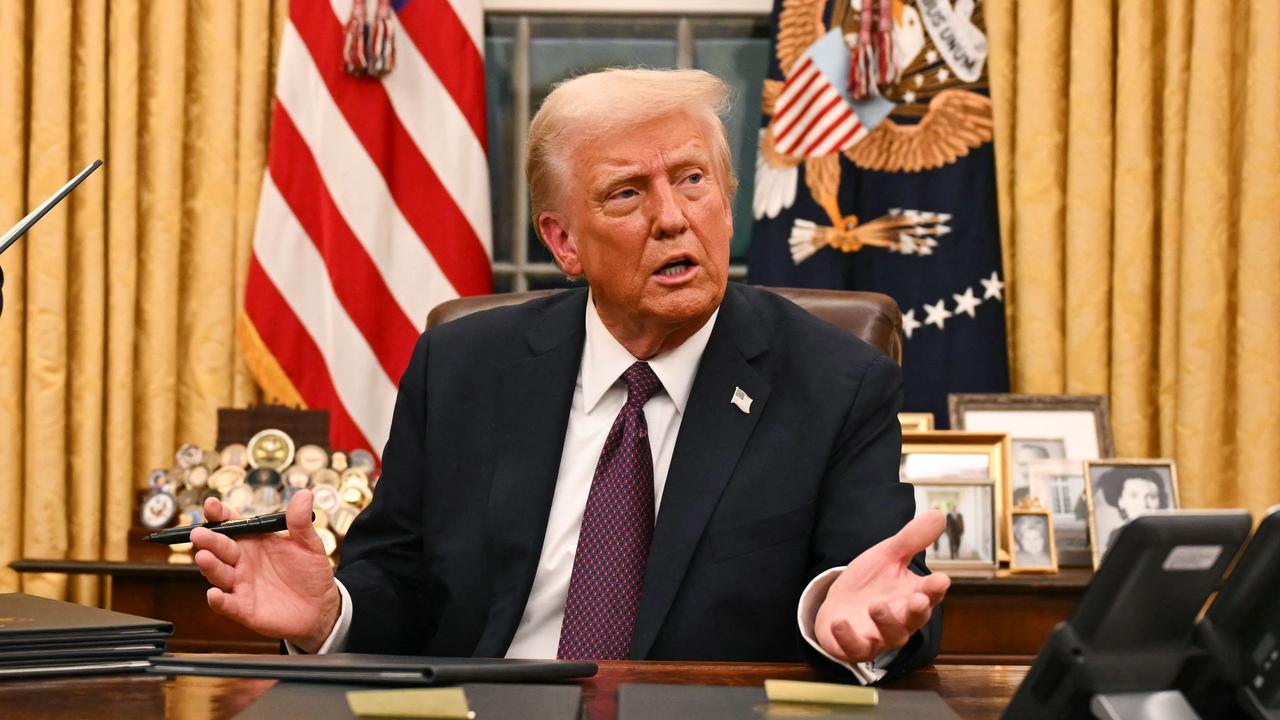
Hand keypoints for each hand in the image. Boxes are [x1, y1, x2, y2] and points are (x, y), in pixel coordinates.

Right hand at [191, 489, 340, 652]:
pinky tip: (214, 594)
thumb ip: (301, 522)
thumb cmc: (310, 573)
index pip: (233, 524)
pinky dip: (218, 600)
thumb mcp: (309, 544)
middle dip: (209, 539)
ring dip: (210, 565)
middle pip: (220, 548)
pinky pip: (227, 604)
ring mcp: (241, 584)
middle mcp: (242, 561)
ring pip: (219, 573)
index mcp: (255, 541)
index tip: (211, 505)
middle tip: (199, 532)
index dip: (220, 514)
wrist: (320, 607)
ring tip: (204, 557)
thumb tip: (305, 494)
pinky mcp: (243, 608)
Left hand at [814, 510, 950, 663]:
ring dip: (885, 621)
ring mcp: (880, 635)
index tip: (941, 579)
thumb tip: (938, 514)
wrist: (840, 604)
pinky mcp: (856, 647)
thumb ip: (911, 539)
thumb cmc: (871, 581)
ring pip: (891, 635)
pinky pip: (855, 648)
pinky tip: (839, 622)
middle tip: (917, 599)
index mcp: (913, 595)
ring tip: (876, 605)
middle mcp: (902, 619)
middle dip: (918, 610)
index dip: (935, 588)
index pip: (930, 593)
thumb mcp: (887, 556)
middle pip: (915, 618)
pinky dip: (848, 638)